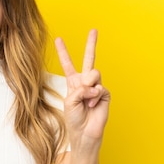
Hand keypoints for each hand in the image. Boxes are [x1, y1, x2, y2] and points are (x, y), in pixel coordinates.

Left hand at [55, 29, 109, 148]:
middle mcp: (85, 82)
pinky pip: (100, 87)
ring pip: (94, 73)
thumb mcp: (69, 101)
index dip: (63, 52)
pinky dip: (94, 96)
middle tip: (94, 30)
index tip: (58, 39)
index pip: (68, 64)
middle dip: (91, 44)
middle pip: (89, 59)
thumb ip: (79, 88)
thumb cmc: (74, 119)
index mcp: (73, 82)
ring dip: (88, 85)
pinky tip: (92, 104)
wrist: (84, 133)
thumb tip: (93, 84)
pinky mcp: (105, 93)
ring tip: (87, 98)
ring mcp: (96, 87)